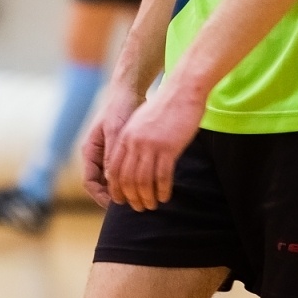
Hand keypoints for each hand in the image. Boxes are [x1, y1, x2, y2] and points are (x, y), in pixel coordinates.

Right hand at [81, 89, 143, 207]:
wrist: (130, 91)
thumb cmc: (120, 108)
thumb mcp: (115, 131)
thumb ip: (111, 154)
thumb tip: (111, 180)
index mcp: (89, 151)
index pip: (89, 183)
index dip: (100, 197)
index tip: (117, 205)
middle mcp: (97, 155)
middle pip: (101, 185)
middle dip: (113, 196)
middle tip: (132, 205)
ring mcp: (108, 154)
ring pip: (112, 180)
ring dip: (123, 189)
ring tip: (139, 197)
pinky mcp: (121, 151)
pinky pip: (123, 172)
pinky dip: (131, 179)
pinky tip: (144, 184)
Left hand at [103, 80, 206, 211]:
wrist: (182, 90)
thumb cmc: (164, 106)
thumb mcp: (141, 121)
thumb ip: (134, 139)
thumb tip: (133, 159)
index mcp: (125, 136)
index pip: (114, 169)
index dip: (116, 188)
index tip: (122, 200)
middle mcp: (134, 142)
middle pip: (126, 179)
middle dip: (130, 197)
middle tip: (138, 207)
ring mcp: (151, 145)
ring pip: (143, 181)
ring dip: (147, 197)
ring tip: (151, 206)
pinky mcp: (168, 147)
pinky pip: (163, 176)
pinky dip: (163, 190)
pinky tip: (165, 197)